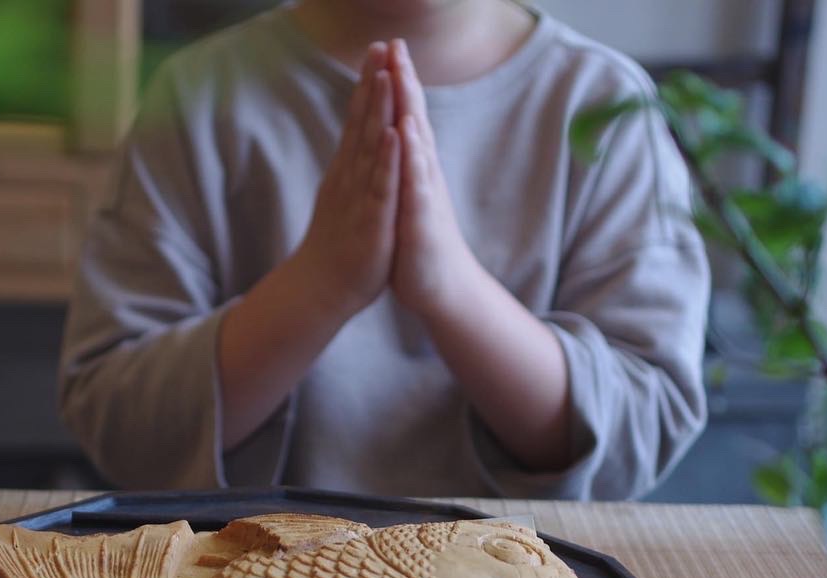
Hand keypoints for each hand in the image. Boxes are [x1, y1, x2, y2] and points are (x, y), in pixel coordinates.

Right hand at [290, 42, 400, 317]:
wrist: (322, 289)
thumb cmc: (337, 245)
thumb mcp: (344, 198)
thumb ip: (350, 170)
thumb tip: (354, 145)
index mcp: (349, 172)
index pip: (358, 121)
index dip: (367, 86)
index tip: (376, 51)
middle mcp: (351, 178)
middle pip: (363, 123)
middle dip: (373, 83)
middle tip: (379, 45)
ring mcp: (360, 198)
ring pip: (371, 148)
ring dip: (378, 111)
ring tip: (385, 75)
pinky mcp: (372, 221)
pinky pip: (381, 186)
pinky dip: (388, 159)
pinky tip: (394, 133)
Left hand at [388, 39, 483, 317]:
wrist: (440, 286)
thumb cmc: (419, 242)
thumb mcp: (406, 197)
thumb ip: (402, 168)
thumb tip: (397, 139)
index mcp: (413, 168)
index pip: (404, 117)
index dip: (396, 83)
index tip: (385, 48)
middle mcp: (422, 174)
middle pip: (413, 119)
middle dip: (405, 81)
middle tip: (396, 43)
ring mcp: (424, 193)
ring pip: (417, 144)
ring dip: (409, 109)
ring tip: (401, 75)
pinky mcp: (423, 217)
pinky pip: (416, 182)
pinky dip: (411, 157)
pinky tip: (405, 134)